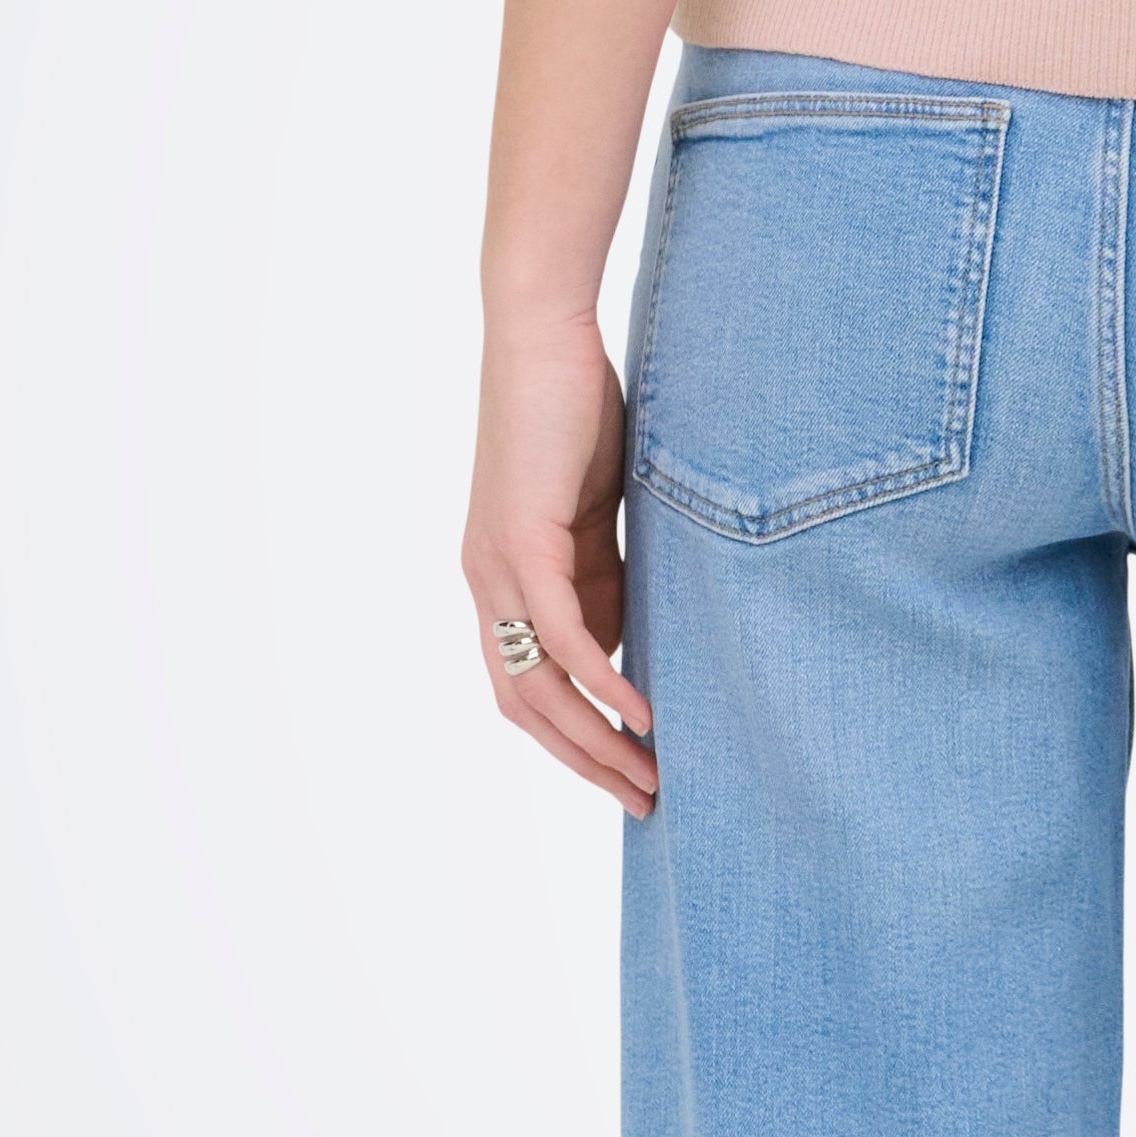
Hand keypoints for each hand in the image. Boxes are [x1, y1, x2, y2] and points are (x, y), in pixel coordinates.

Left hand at [462, 297, 655, 809]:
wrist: (543, 335)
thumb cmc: (576, 410)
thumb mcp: (601, 516)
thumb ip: (609, 578)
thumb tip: (629, 644)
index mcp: (503, 582)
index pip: (529, 689)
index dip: (576, 741)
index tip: (630, 775)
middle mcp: (487, 585)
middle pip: (526, 707)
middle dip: (587, 762)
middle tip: (646, 801)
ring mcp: (497, 567)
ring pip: (537, 684)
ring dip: (593, 740)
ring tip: (648, 776)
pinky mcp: (521, 540)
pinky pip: (559, 632)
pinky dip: (599, 680)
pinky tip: (638, 713)